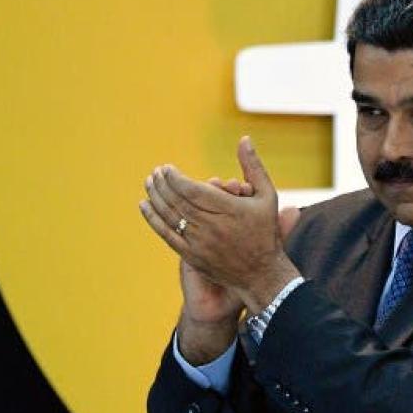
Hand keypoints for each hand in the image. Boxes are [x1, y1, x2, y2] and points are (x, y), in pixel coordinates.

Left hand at [139, 137, 301, 313]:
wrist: (261, 273)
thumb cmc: (265, 231)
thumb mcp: (267, 195)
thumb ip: (253, 166)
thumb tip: (244, 139)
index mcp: (229, 209)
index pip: (192, 189)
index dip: (176, 178)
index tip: (167, 168)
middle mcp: (212, 226)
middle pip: (178, 201)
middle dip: (163, 184)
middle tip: (155, 172)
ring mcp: (200, 243)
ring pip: (170, 216)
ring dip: (156, 197)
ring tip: (149, 183)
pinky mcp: (192, 256)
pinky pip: (167, 235)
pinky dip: (154, 219)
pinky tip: (145, 206)